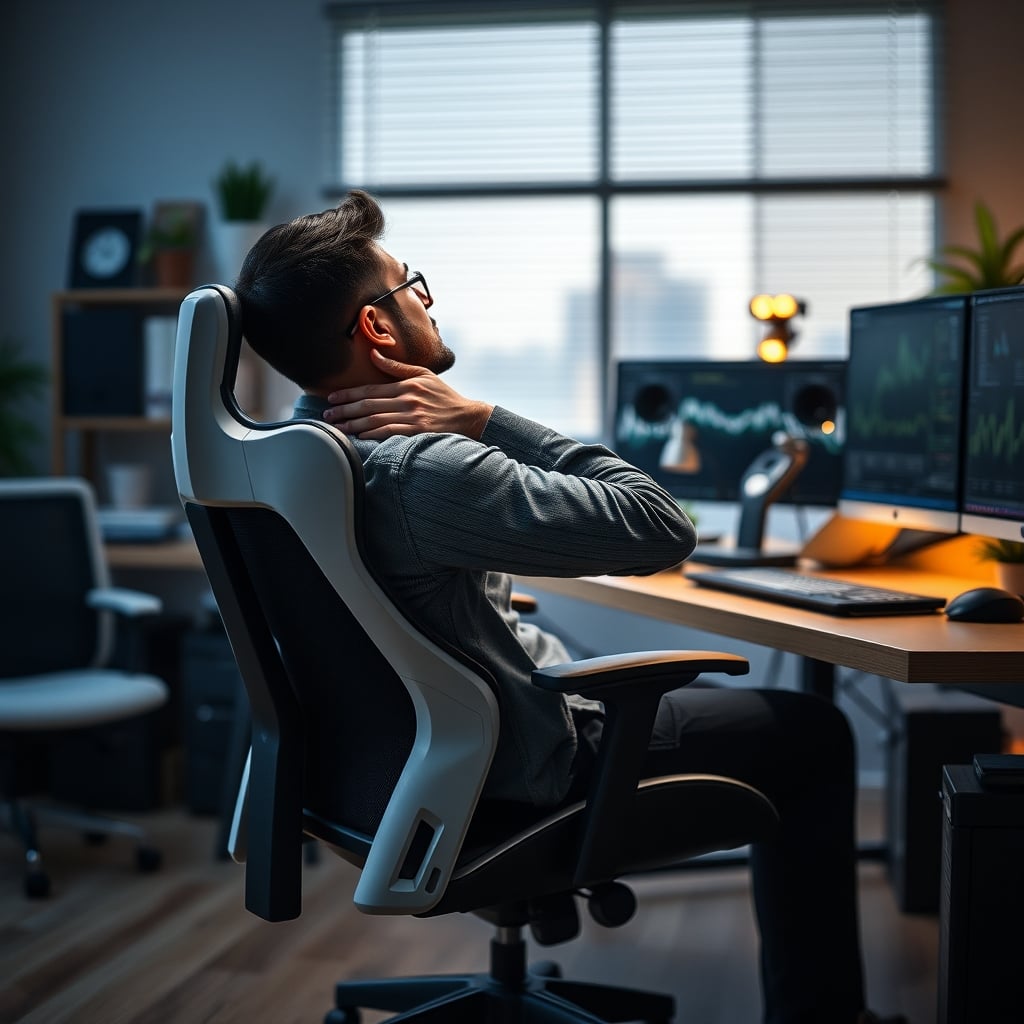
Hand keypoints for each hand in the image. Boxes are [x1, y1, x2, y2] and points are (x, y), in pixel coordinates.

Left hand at [323, 349, 493, 439]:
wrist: (469, 417)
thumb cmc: (444, 397)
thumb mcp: (423, 375)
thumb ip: (396, 367)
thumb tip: (374, 355)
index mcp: (405, 385)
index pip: (370, 389)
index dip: (348, 394)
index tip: (332, 398)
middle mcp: (406, 400)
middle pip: (368, 405)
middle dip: (345, 410)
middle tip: (327, 415)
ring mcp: (412, 417)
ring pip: (375, 420)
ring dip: (353, 424)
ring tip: (337, 427)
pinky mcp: (417, 432)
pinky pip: (390, 432)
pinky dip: (372, 434)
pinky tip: (359, 436)